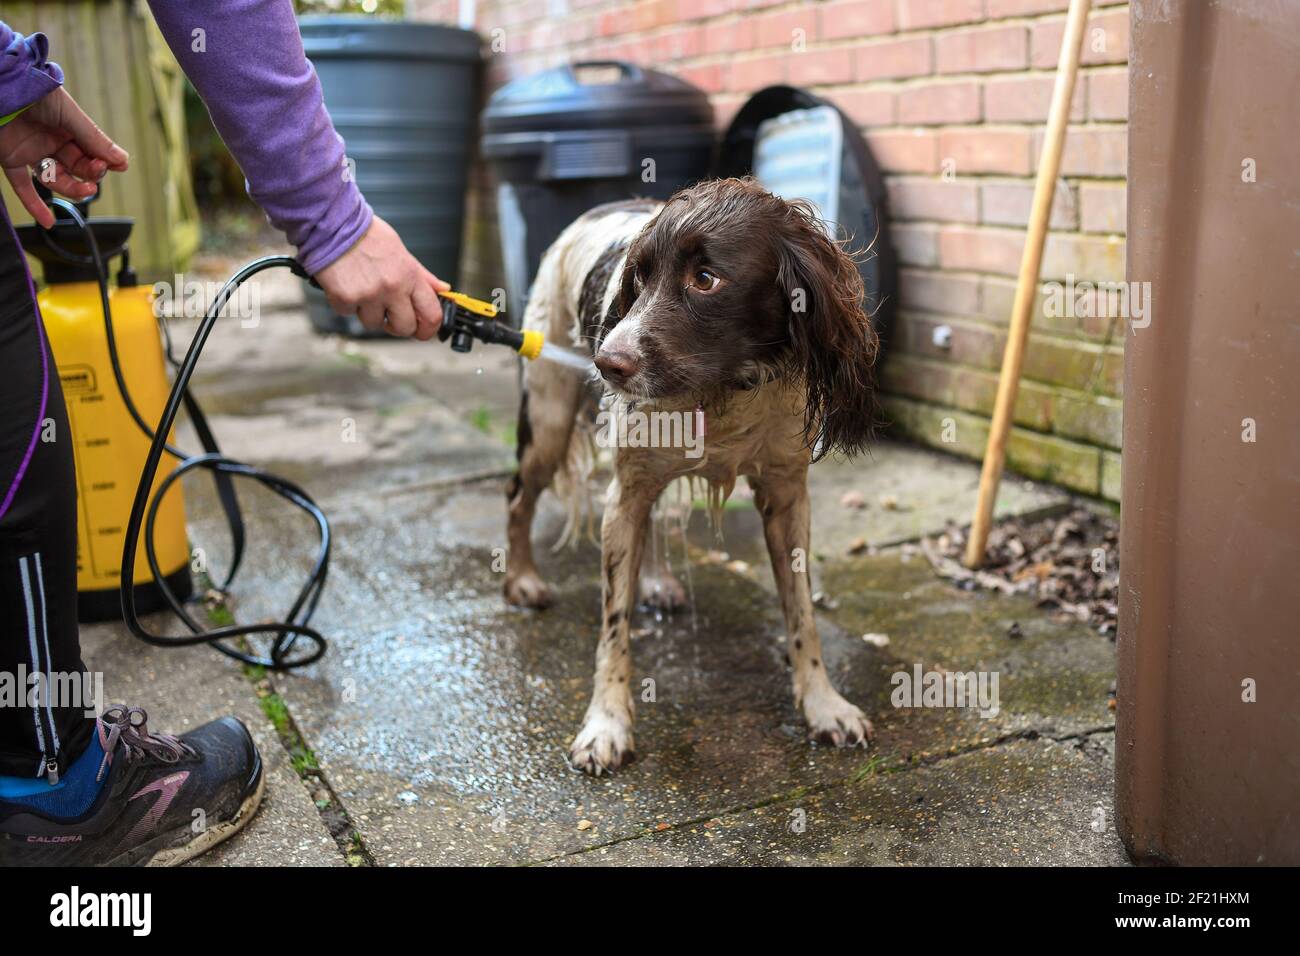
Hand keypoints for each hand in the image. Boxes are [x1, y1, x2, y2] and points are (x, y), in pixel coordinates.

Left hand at [0, 87, 128, 227]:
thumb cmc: (31, 91)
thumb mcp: (67, 113)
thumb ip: (92, 138)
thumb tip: (121, 160)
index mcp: (67, 126)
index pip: (92, 150)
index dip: (105, 160)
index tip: (117, 166)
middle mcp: (51, 139)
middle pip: (77, 167)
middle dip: (89, 174)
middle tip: (95, 173)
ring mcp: (31, 151)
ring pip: (57, 179)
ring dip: (72, 189)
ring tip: (84, 191)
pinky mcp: (9, 159)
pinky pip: (23, 186)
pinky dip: (34, 205)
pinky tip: (49, 222)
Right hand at [315, 217, 448, 339]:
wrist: (332, 223)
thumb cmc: (365, 235)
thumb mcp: (400, 251)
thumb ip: (422, 275)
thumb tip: (443, 289)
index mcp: (410, 275)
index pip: (432, 314)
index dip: (428, 329)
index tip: (422, 330)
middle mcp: (393, 287)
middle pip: (405, 328)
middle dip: (397, 326)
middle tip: (389, 316)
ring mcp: (369, 295)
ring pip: (374, 323)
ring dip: (367, 312)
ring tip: (362, 289)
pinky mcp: (346, 298)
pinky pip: (349, 314)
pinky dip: (346, 303)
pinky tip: (345, 284)